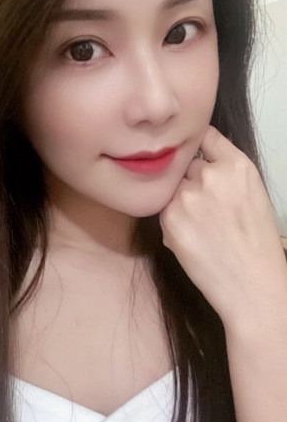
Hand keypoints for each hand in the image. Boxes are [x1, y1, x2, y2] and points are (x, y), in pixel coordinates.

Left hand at [159, 125, 286, 331]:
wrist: (252, 285)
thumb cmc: (256, 244)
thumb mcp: (253, 193)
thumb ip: (226, 171)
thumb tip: (198, 159)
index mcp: (237, 166)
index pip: (205, 136)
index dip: (198, 146)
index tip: (192, 150)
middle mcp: (210, 175)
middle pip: (185, 165)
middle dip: (191, 181)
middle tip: (208, 209)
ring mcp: (187, 197)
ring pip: (173, 190)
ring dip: (180, 203)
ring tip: (203, 228)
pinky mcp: (169, 219)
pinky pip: (164, 211)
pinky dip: (173, 223)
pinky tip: (195, 239)